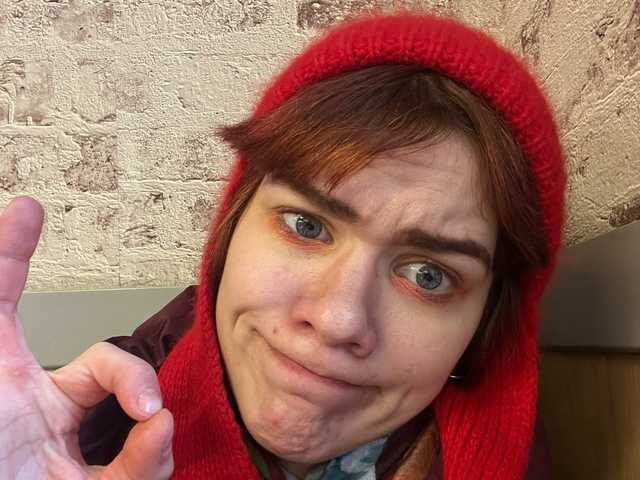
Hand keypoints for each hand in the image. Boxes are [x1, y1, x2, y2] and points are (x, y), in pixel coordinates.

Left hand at [0, 197, 173, 478]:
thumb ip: (2, 284)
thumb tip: (19, 211)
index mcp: (2, 381)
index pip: (7, 305)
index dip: (14, 258)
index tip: (24, 210)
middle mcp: (40, 415)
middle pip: (106, 375)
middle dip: (132, 377)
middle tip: (141, 397)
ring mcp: (70, 456)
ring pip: (137, 424)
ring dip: (148, 417)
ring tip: (149, 419)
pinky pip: (138, 470)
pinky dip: (150, 457)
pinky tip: (150, 441)